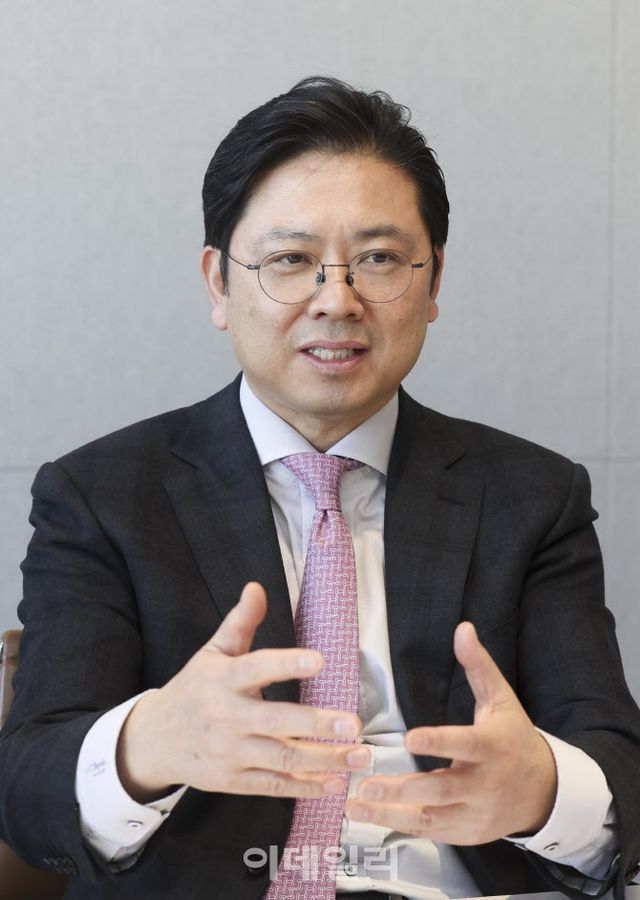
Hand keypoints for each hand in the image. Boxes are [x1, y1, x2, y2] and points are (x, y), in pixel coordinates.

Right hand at [116, 582, 369, 802]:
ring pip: (282, 757)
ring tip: (359, 754)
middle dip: (317, 724)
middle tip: (353, 722)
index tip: (321, 660)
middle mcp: (226, 717)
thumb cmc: (193, 690)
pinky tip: (336, 784)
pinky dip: (306, 786)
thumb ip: (240, 622)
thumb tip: (257, 587)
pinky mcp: (233, 781)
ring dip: (324, 760)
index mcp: (223, 680)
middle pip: (276, 721)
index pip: (257, 668)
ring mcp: (230, 752)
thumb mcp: (212, 652)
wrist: (154, 740)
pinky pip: (274, 785)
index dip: (288, 664)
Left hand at [345, 621, 556, 843]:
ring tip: (356, 806)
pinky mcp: (468, 833)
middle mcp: (484, 784)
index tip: (408, 738)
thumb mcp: (501, 699)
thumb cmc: (513, 738)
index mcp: (491, 747)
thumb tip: (463, 628)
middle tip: (366, 785)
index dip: (438, 742)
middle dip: (401, 789)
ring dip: (390, 814)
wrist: (544, 791)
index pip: (463, 744)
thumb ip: (478, 665)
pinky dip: (402, 827)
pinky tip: (373, 819)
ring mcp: (476, 813)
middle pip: (441, 789)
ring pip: (431, 817)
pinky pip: (432, 833)